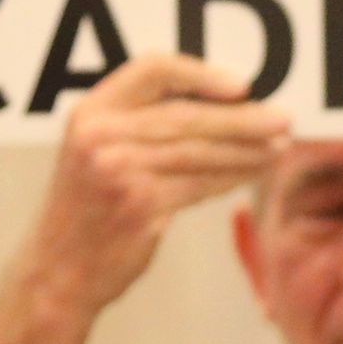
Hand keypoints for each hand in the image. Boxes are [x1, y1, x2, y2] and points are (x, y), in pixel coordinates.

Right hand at [20, 54, 289, 319]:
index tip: (242, 85)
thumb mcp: (94, 153)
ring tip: (280, 147)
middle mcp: (101, 136)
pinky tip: (254, 172)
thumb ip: (137, 124)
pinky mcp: (139, 207)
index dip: (202, 73)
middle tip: (284, 118)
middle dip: (243, 117)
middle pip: (186, 114)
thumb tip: (220, 104)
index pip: (153, 70)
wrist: (58, 273)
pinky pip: (199, 184)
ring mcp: (118, 172)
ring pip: (199, 151)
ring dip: (247, 149)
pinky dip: (232, 177)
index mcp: (89, 112)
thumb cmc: (86, 212)